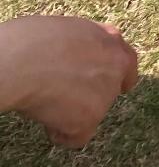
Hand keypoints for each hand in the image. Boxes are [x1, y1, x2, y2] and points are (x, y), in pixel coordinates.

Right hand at [0, 16, 138, 146]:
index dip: (114, 75)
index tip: (111, 86)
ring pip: (91, 113)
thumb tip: (74, 58)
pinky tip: (45, 119)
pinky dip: (61, 133)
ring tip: (44, 98)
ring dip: (70, 112)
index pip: (125, 61)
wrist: (25, 60)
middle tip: (60, 93)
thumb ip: (82, 45)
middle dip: (88, 95)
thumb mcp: (69, 30)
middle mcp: (116, 66)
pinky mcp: (91, 118)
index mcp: (111, 40)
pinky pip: (77, 137)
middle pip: (109, 89)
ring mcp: (106, 94)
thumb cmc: (32, 40)